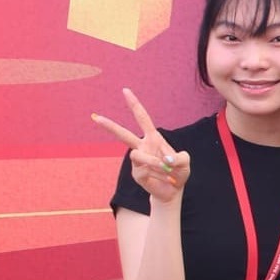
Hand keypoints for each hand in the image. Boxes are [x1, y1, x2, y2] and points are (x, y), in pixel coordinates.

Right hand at [93, 88, 189, 203]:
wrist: (174, 189)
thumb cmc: (179, 171)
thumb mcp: (185, 162)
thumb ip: (180, 158)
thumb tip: (166, 160)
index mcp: (153, 138)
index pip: (142, 118)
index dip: (134, 104)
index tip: (125, 90)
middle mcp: (142, 147)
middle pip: (123, 134)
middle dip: (109, 125)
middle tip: (95, 117)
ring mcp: (137, 161)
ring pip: (138, 155)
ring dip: (155, 162)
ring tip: (169, 169)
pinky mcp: (136, 174)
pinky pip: (145, 170)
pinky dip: (160, 174)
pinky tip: (167, 178)